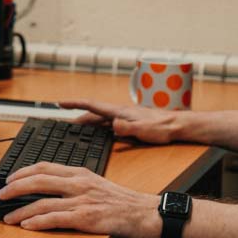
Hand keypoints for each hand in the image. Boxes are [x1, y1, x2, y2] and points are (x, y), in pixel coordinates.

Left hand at [0, 162, 160, 237]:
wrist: (146, 214)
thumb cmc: (123, 202)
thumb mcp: (97, 185)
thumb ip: (75, 185)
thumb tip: (51, 191)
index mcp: (80, 173)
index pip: (45, 167)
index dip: (23, 172)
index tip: (10, 179)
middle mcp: (79, 183)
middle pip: (38, 180)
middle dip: (14, 188)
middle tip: (0, 195)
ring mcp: (82, 200)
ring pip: (42, 201)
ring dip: (20, 210)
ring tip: (7, 217)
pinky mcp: (86, 218)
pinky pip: (55, 219)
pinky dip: (37, 222)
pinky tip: (27, 226)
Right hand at [59, 99, 184, 144]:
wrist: (177, 126)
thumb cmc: (162, 127)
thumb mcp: (143, 129)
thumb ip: (127, 127)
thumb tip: (113, 125)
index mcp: (119, 111)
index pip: (92, 105)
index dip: (74, 103)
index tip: (60, 103)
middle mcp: (119, 112)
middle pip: (92, 113)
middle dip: (76, 116)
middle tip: (63, 123)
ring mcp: (124, 116)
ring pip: (100, 119)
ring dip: (87, 123)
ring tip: (75, 129)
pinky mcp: (129, 122)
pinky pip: (108, 124)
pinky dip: (98, 127)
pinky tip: (97, 134)